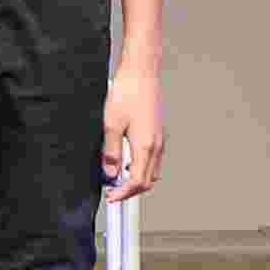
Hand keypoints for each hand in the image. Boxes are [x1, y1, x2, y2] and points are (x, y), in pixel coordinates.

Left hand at [100, 63, 165, 198]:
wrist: (141, 72)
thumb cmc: (128, 92)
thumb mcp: (111, 124)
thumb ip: (111, 152)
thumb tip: (110, 172)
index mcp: (145, 146)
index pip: (137, 182)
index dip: (123, 193)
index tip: (111, 197)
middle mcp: (156, 145)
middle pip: (148, 181)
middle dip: (131, 191)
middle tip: (113, 192)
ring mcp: (159, 139)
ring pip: (152, 171)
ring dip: (137, 179)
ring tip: (118, 178)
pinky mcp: (157, 132)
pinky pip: (152, 159)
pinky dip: (141, 167)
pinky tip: (127, 161)